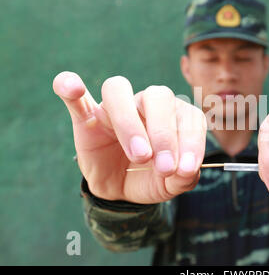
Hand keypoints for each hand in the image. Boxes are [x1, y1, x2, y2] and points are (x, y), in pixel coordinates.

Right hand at [53, 72, 206, 203]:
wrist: (122, 188)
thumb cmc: (152, 177)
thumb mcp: (172, 183)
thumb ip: (184, 176)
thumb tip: (186, 170)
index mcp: (173, 116)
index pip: (187, 115)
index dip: (191, 140)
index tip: (187, 169)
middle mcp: (146, 104)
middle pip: (157, 96)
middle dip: (164, 133)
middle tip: (163, 166)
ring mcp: (114, 108)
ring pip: (118, 91)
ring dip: (129, 122)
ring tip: (140, 156)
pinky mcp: (86, 118)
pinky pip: (75, 96)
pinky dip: (70, 86)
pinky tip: (71, 87)